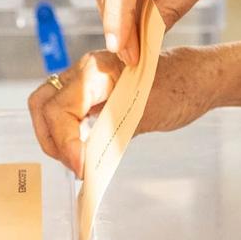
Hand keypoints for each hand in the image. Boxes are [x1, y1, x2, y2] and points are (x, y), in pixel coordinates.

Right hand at [27, 46, 215, 174]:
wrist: (197, 77)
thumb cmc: (180, 89)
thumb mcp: (146, 116)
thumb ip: (111, 136)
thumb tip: (85, 163)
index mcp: (97, 70)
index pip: (60, 109)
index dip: (65, 142)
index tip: (80, 168)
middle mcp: (85, 71)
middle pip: (43, 104)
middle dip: (50, 139)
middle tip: (74, 165)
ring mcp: (85, 80)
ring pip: (48, 107)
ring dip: (55, 137)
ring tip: (77, 161)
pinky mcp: (91, 93)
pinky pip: (64, 111)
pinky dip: (65, 133)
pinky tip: (82, 152)